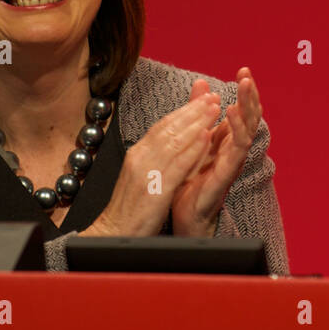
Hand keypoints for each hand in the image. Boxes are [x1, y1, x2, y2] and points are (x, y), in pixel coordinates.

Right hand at [82, 92, 219, 237]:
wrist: (113, 233)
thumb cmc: (130, 208)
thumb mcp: (140, 175)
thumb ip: (154, 156)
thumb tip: (169, 140)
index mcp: (137, 153)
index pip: (162, 125)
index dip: (184, 110)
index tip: (202, 99)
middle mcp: (140, 157)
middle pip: (169, 127)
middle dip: (193, 110)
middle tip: (213, 96)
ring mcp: (147, 172)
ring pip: (175, 140)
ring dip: (197, 122)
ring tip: (214, 108)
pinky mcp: (156, 189)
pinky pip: (177, 164)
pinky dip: (192, 148)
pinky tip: (206, 136)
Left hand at [171, 68, 262, 237]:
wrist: (184, 214)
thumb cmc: (190, 179)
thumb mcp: (193, 138)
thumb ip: (198, 111)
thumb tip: (202, 82)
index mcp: (227, 138)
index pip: (242, 109)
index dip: (245, 90)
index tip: (243, 69)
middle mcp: (234, 148)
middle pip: (250, 116)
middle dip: (250, 94)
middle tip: (246, 74)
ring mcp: (233, 160)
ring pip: (248, 128)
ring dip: (247, 105)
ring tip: (244, 86)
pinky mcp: (227, 172)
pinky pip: (236, 148)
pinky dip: (237, 128)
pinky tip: (231, 113)